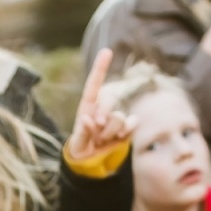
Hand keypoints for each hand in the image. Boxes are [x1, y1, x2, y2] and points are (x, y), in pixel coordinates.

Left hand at [66, 48, 137, 162]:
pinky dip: (127, 131)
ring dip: (109, 132)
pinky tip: (119, 138)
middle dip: (104, 111)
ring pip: (119, 117)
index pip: (94, 84)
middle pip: (110, 97)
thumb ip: (82, 132)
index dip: (100, 67)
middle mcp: (103, 107)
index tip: (107, 51)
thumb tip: (87, 119)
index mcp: (88, 105)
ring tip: (101, 140)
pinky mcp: (127, 126)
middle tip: (98, 126)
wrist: (92, 160)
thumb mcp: (77, 142)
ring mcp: (116, 116)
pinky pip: (132, 122)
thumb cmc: (81, 146)